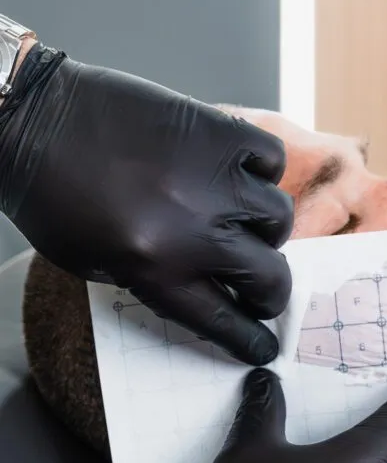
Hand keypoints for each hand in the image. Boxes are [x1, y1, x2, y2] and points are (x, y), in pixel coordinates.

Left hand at [0, 47, 292, 363]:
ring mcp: (213, 179)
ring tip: (244, 222)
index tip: (265, 343)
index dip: (252, 338)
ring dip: (267, 230)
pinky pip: (271, 159)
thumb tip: (209, 288)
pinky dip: (264, 170)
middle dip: (269, 292)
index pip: (226, 320)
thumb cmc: (53, 195)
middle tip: (261, 285)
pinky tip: (242, 173)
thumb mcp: (93, 263)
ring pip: (279, 219)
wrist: (32, 119)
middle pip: (269, 278)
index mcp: (156, 271)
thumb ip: (155, 280)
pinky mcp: (218, 131)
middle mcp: (194, 230)